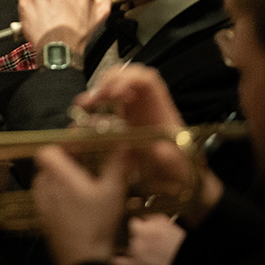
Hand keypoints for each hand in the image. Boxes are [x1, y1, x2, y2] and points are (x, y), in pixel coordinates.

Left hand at [32, 144, 130, 264]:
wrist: (83, 259)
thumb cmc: (97, 224)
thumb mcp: (113, 192)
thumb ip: (117, 165)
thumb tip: (124, 145)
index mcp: (59, 175)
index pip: (47, 150)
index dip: (62, 145)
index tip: (78, 147)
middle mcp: (45, 187)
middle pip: (48, 164)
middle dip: (64, 161)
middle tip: (84, 163)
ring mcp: (42, 204)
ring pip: (46, 180)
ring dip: (59, 177)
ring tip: (80, 182)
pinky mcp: (43, 218)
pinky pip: (46, 197)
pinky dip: (57, 193)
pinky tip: (75, 202)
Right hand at [74, 65, 221, 227]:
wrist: (181, 186)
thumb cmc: (181, 174)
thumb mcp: (179, 167)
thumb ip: (171, 159)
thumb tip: (159, 150)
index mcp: (162, 110)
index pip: (147, 81)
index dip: (128, 79)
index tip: (112, 93)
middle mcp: (147, 107)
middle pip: (128, 77)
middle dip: (108, 82)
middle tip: (93, 99)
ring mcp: (135, 114)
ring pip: (116, 89)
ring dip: (98, 92)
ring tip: (83, 105)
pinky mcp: (123, 124)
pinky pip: (107, 107)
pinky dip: (94, 106)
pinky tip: (85, 114)